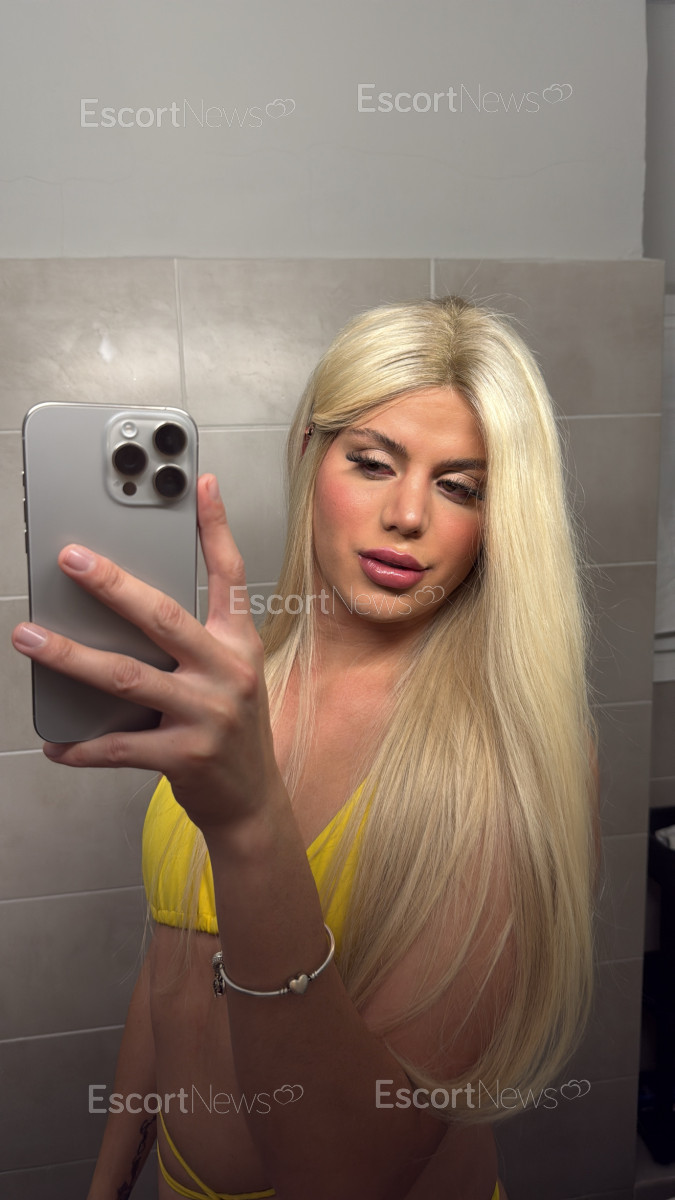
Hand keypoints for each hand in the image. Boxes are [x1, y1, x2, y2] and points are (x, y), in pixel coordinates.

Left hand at [11, 474, 281, 832]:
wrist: (253, 799)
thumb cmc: (230, 729)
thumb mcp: (228, 674)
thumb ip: (193, 639)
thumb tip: (127, 608)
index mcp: (238, 644)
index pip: (230, 575)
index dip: (216, 528)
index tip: (201, 484)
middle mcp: (227, 671)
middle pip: (162, 616)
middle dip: (111, 584)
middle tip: (70, 560)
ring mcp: (208, 714)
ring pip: (127, 676)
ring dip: (71, 656)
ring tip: (30, 638)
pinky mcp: (185, 756)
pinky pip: (120, 746)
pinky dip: (82, 745)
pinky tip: (55, 742)